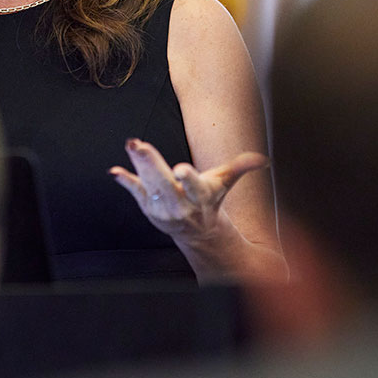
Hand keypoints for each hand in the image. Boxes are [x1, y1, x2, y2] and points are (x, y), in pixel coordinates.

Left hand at [109, 138, 268, 242]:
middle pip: (164, 184)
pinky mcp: (148, 207)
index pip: (194, 186)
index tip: (180, 169)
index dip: (187, 178)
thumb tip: (263, 160)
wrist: (197, 232)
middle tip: (139, 146)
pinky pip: (136, 193)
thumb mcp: (225, 182)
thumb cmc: (209, 200)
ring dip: (137, 166)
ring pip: (148, 186)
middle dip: (151, 165)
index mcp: (200, 195)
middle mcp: (180, 204)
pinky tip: (114, 172)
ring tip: (132, 145)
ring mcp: (162, 207)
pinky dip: (125, 182)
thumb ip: (241, 167)